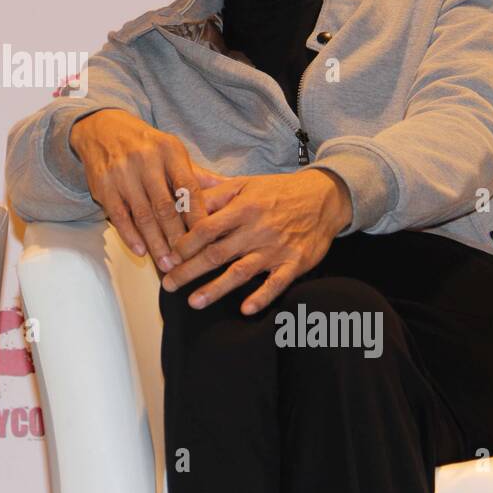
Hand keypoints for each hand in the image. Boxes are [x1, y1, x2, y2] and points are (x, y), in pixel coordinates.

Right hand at [69, 109, 214, 269]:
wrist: (103, 129)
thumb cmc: (146, 146)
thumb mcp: (172, 152)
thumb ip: (198, 175)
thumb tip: (231, 188)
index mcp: (169, 151)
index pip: (189, 187)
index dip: (198, 216)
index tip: (207, 240)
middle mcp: (146, 160)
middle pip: (165, 206)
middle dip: (177, 237)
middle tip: (187, 262)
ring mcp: (123, 173)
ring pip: (143, 215)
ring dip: (156, 243)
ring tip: (167, 264)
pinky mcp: (103, 185)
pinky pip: (119, 216)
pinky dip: (130, 236)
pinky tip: (141, 251)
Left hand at [162, 168, 352, 314]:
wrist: (324, 198)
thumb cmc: (278, 191)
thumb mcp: (245, 183)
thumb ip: (213, 193)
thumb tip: (181, 199)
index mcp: (243, 207)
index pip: (206, 228)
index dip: (185, 244)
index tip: (169, 256)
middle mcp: (257, 229)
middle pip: (216, 253)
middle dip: (189, 270)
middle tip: (168, 284)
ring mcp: (276, 248)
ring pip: (240, 272)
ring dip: (216, 289)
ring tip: (194, 302)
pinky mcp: (295, 263)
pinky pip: (276, 283)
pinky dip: (262, 297)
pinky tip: (245, 309)